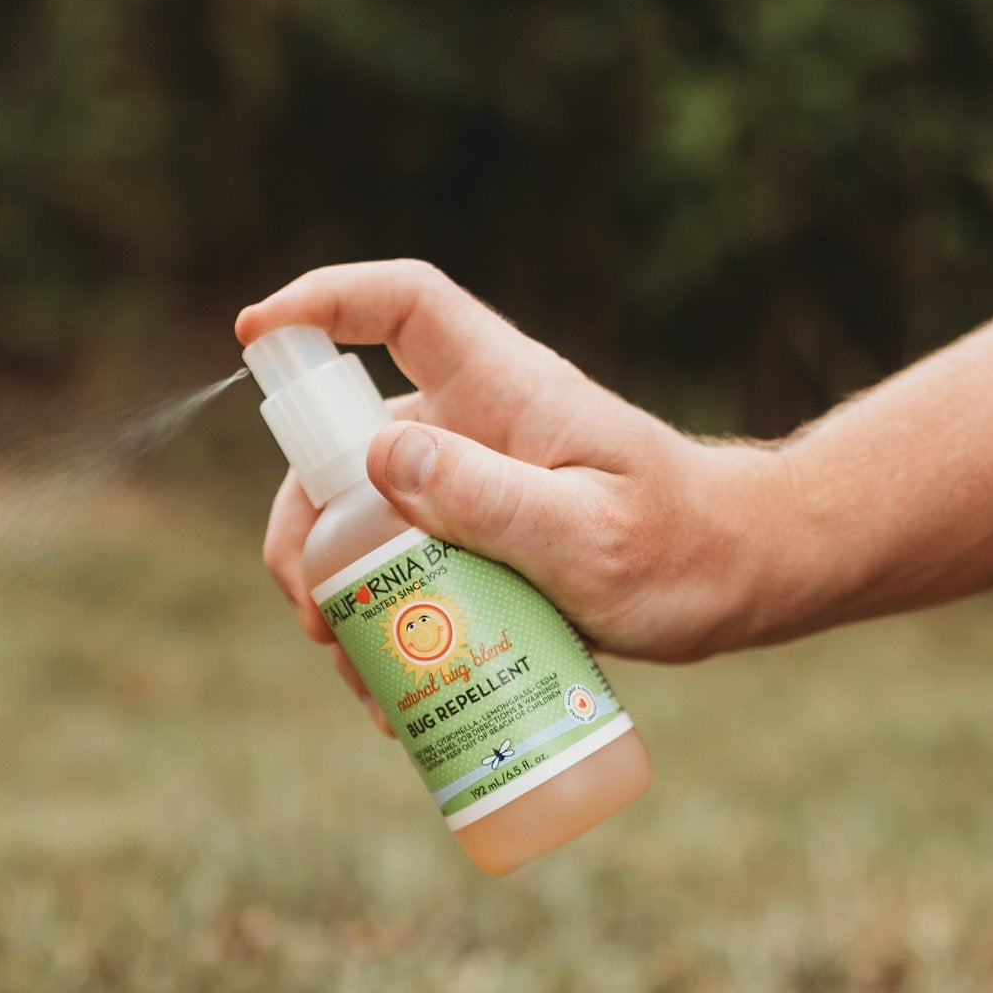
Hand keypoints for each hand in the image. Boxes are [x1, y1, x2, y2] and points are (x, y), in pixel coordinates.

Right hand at [237, 261, 795, 680]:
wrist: (739, 581)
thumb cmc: (684, 551)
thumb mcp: (588, 536)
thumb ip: (490, 497)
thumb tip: (380, 459)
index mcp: (503, 387)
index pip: (402, 306)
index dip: (323, 300)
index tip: (253, 333)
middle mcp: (471, 421)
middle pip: (344, 441)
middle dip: (305, 526)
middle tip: (313, 612)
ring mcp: (466, 480)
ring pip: (356, 516)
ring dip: (334, 591)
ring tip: (355, 674)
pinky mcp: (468, 537)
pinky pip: (393, 567)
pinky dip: (375, 624)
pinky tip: (389, 692)